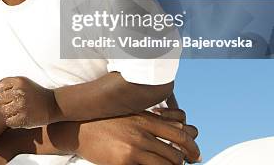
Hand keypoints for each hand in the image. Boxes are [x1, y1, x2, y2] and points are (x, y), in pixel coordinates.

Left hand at [0, 76, 58, 128]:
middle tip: (17, 103)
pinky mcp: (24, 119)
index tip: (13, 94)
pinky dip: (13, 121)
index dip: (5, 92)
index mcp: (19, 81)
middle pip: (0, 99)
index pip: (0, 87)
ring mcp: (22, 106)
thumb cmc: (35, 93)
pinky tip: (20, 117)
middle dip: (6, 102)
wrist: (53, 104)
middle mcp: (20, 93)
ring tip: (18, 110)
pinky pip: (9, 121)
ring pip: (3, 111)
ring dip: (9, 112)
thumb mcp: (23, 83)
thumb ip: (7, 84)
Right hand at [73, 111, 200, 164]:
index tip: (195, 154)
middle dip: (184, 162)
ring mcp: (133, 149)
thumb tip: (184, 126)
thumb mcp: (132, 113)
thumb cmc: (107, 119)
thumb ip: (156, 117)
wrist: (78, 129)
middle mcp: (141, 133)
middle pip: (176, 153)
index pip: (181, 134)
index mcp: (145, 119)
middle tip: (185, 164)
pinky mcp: (124, 163)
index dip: (193, 147)